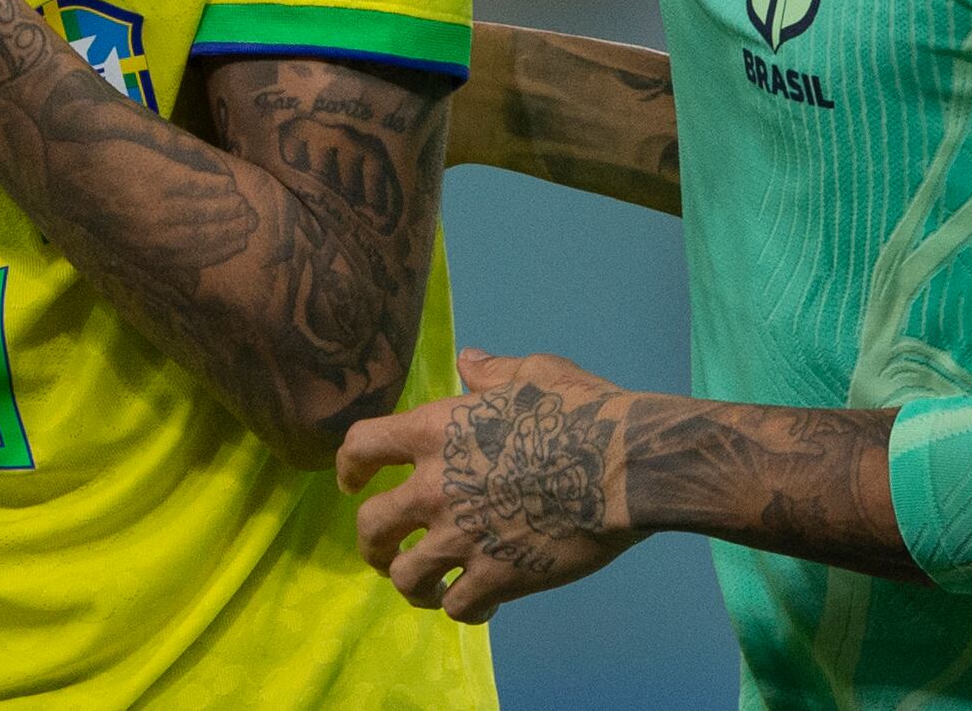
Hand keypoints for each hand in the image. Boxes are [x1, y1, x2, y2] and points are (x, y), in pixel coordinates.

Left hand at [338, 348, 643, 621]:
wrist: (623, 468)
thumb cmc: (581, 412)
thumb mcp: (531, 374)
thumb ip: (489, 373)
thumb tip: (467, 361)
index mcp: (433, 432)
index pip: (360, 447)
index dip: (348, 467)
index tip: (352, 483)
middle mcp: (434, 488)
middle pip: (370, 527)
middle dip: (371, 544)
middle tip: (385, 552)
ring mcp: (462, 538)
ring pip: (406, 578)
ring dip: (412, 585)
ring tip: (428, 589)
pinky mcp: (497, 578)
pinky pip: (459, 608)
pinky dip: (464, 609)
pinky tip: (482, 603)